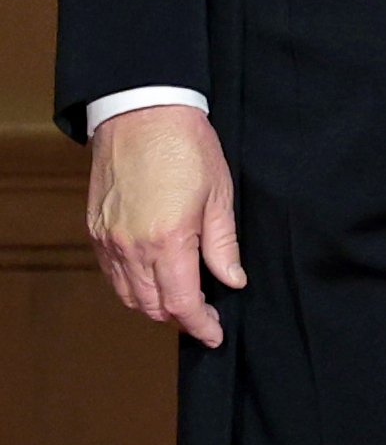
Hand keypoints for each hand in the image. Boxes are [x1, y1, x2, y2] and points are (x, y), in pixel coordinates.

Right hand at [87, 105, 244, 347]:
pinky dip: (131, 285)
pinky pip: (111, 273)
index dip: (200, 326)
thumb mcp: (219, 196)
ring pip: (128, 295)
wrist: (142, 111)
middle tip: (203, 313)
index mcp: (169, 240)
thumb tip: (232, 281)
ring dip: (154, 304)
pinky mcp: (95, 228)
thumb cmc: (186, 147)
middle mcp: (133, 246)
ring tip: (179, 296)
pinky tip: (152, 276)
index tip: (214, 333)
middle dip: (180, 317)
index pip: (182, 304)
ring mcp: (109, 239)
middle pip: (153, 306)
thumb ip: (223, 246)